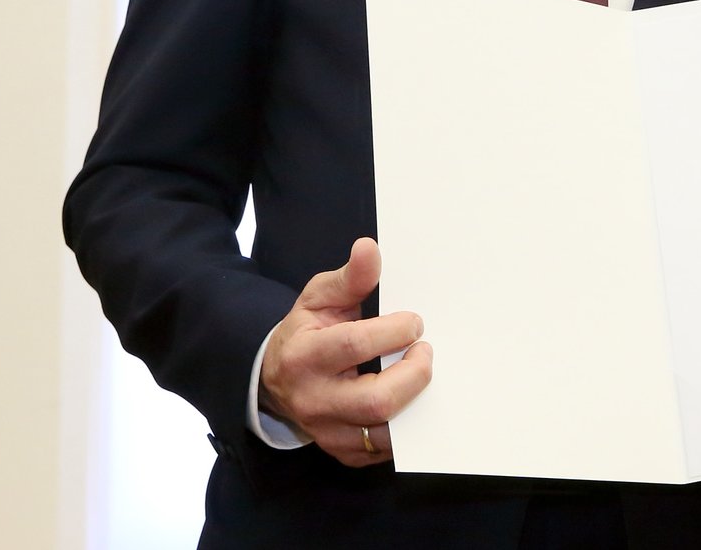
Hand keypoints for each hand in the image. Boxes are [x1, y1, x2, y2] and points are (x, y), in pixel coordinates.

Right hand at [258, 237, 432, 466]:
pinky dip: (406, 427)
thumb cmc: (306, 332)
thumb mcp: (318, 298)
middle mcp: (313, 399)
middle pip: (376, 401)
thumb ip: (349, 278)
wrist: (276, 379)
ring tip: (416, 373)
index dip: (393, 331)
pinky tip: (410, 399)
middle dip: (413, 374)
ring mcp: (327, 431)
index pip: (353, 345)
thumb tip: (370, 248)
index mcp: (303, 356)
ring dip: (414, 403)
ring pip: (384, 432)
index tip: (415, 321)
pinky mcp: (343, 452)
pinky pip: (383, 450)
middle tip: (424, 352)